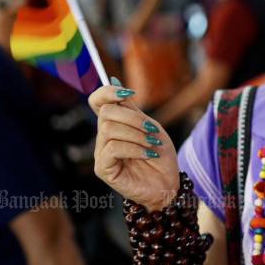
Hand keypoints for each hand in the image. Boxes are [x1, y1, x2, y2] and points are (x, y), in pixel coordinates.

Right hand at [89, 83, 178, 210]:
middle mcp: (103, 136)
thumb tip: (114, 80)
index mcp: (114, 123)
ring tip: (153, 144)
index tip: (129, 93)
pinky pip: (113, 148)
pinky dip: (135, 148)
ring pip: (109, 130)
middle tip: (153, 130)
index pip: (97, 101)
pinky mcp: (102, 168)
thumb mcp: (150, 126)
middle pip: (106, 113)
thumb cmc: (159, 155)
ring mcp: (101, 153)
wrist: (168, 183)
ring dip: (137, 135)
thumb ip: (132, 108)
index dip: (107, 92)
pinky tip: (148, 154)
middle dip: (133, 118)